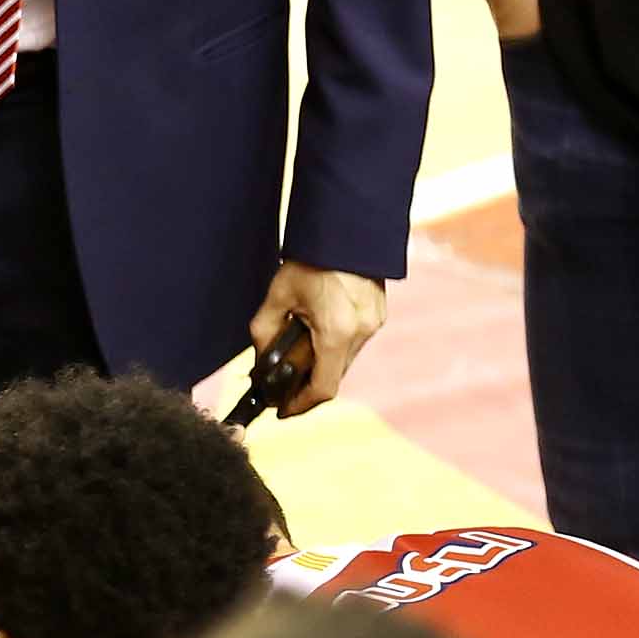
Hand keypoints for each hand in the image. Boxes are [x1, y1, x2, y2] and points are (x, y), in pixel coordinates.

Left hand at [250, 262, 388, 415]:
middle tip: (281, 382)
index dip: (300, 405)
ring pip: (344, 361)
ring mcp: (374, 323)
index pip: (323, 388)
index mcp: (337, 331)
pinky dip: (333, 346)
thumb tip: (260, 362)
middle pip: (333, 376)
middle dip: (306, 383)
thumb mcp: (278, 295)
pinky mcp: (378, 314)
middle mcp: (361, 331)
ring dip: (320, 363)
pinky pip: (353, 343)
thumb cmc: (310, 258)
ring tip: (296, 349)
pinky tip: (315, 330)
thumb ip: (265, 332)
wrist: (345, 228)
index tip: (282, 410)